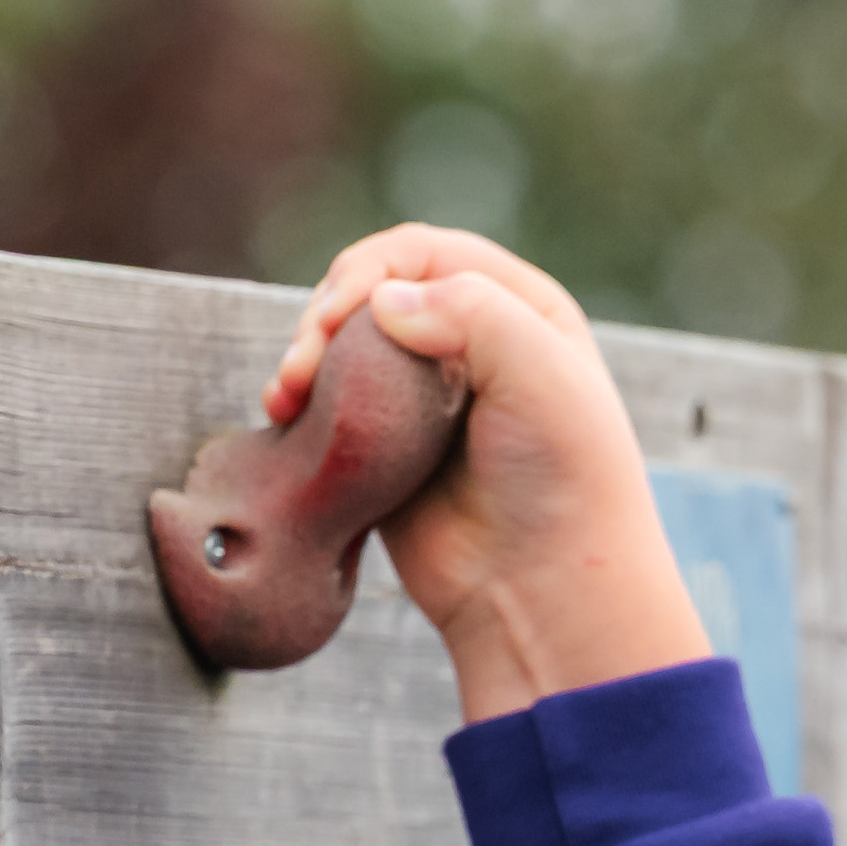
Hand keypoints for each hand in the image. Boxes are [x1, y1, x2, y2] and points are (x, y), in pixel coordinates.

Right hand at [267, 227, 709, 720]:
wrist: (541, 590)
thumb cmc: (562, 481)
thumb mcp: (541, 373)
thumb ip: (472, 310)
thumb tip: (382, 302)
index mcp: (521, 311)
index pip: (427, 255)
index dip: (372, 270)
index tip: (340, 315)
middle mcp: (473, 345)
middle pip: (375, 292)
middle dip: (328, 312)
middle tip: (303, 363)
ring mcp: (425, 398)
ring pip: (345, 346)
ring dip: (305, 356)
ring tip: (285, 395)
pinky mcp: (386, 449)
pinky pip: (332, 404)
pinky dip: (302, 401)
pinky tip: (284, 416)